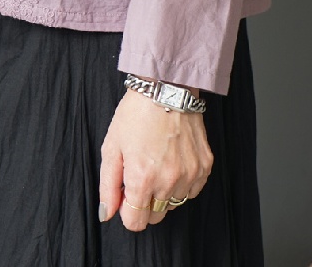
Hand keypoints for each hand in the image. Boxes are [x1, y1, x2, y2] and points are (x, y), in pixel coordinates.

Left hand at [97, 83, 212, 230]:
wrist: (166, 88)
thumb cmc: (136, 114)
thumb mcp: (112, 147)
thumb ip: (108, 186)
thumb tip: (106, 214)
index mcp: (142, 178)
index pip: (135, 223)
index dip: (126, 212)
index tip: (125, 195)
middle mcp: (168, 181)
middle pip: (155, 217)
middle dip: (144, 203)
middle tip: (140, 176)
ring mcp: (190, 174)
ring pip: (174, 204)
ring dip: (163, 193)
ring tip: (157, 165)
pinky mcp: (205, 166)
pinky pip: (192, 191)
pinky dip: (182, 184)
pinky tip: (173, 163)